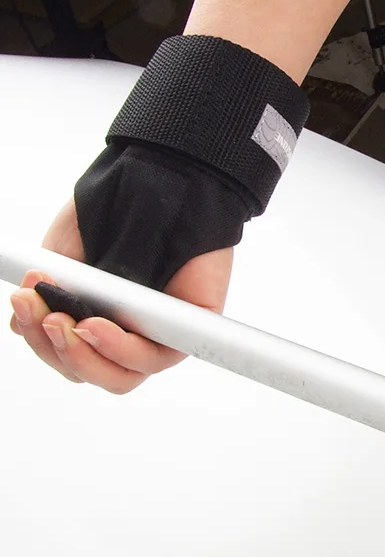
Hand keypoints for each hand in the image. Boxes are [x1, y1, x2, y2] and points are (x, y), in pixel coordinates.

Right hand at [9, 198, 233, 393]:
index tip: (23, 303)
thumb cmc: (116, 216)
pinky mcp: (189, 329)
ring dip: (82, 354)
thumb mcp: (67, 258)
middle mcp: (131, 336)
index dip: (42, 343)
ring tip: (65, 321)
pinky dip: (120, 348)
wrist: (160, 180)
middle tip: (45, 316)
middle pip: (92, 373)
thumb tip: (24, 326)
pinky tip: (95, 325)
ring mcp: (161, 336)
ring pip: (121, 376)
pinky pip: (157, 357)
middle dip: (58, 351)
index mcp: (100, 324)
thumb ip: (50, 295)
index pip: (69, 358)